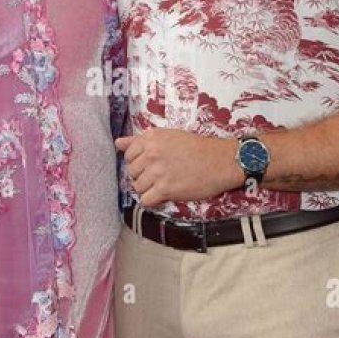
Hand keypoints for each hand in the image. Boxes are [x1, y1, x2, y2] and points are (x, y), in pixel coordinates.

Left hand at [115, 129, 244, 205]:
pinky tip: (163, 195)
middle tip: (160, 175)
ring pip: (137, 187)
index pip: (128, 154)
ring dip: (148, 189)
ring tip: (163, 185)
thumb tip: (118, 143)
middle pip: (132, 172)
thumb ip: (140, 140)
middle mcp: (152, 153)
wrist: (221, 161)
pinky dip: (153, 200)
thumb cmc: (198, 148)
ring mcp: (158, 172)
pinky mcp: (165, 189)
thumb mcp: (168, 136)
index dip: (139, 162)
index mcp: (151, 138)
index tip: (151, 164)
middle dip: (143, 175)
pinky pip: (146, 200)